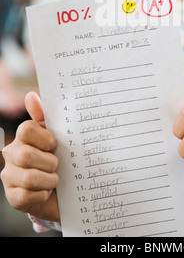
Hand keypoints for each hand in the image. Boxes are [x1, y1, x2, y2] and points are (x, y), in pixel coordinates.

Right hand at [1, 92, 59, 221]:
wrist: (64, 189)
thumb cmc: (59, 156)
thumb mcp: (57, 134)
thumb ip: (45, 116)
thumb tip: (31, 96)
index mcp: (22, 136)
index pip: (26, 129)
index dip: (45, 138)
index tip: (55, 145)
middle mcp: (11, 154)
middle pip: (26, 155)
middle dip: (49, 162)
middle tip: (57, 165)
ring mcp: (9, 176)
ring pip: (29, 177)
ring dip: (49, 180)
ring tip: (55, 179)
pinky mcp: (13, 197)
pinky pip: (27, 196)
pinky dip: (42, 194)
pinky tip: (47, 191)